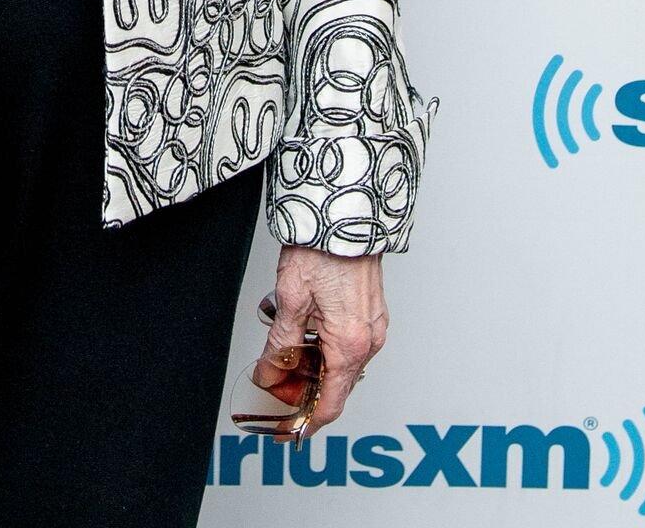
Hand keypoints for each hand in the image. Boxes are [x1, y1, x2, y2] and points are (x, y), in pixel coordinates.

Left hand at [251, 244, 387, 436]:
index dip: (304, 422)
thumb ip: (281, 344)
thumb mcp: (290, 299)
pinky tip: (302, 337)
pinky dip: (324, 350)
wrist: (345, 212)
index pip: (329, 404)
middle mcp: (369, 341)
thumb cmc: (322, 249)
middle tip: (273, 391)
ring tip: (280, 358)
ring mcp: (374, 327)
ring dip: (312, 369)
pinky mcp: (371, 312)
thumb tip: (270, 373)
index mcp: (349, 345)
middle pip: (335, 387)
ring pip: (341, 365)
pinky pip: (348, 346)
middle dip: (303, 394)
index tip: (286, 432)